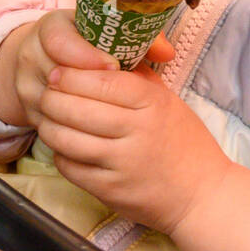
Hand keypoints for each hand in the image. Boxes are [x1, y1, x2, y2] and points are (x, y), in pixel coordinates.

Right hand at [0, 8, 171, 129]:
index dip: (86, 55)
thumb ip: (138, 36)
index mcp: (51, 28)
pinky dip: (73, 130)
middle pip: (55, 75)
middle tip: (119, 100)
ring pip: (50, 104)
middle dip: (89, 88)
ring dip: (82, 113)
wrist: (47, 63)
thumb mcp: (105, 33)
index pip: (60, 40)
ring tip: (115, 119)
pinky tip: (99, 135)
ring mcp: (26, 86)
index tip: (113, 65)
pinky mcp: (28, 113)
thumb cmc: (87, 46)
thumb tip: (167, 52)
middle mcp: (31, 55)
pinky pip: (47, 126)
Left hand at [39, 54, 232, 236]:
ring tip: (49, 118)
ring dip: (50, 126)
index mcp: (152, 102)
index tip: (59, 71)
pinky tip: (64, 147)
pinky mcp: (109, 190)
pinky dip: (60, 154)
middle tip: (47, 93)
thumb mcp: (168, 101)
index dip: (72, 74)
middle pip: (75, 107)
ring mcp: (121, 163)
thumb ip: (137, 78)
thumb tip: (100, 55)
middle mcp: (137, 131)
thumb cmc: (184, 142)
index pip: (101, 81)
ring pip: (65, 138)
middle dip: (52, 97)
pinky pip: (69, 167)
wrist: (202, 195)